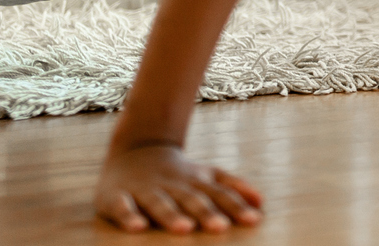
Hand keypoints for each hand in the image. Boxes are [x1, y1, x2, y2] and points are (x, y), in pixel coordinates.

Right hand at [94, 143, 263, 233]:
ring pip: (161, 203)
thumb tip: (261, 202)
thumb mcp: (206, 174)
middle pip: (192, 200)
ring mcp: (146, 190)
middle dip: (206, 213)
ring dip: (172, 215)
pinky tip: (137, 228)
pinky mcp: (117, 196)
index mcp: (196, 181)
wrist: (135, 149)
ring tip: (185, 228)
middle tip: (221, 227)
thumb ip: (233, 187)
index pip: (220, 195)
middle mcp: (173, 185)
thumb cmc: (178, 172)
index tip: (253, 220)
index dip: (236, 207)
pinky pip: (123, 207)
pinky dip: (129, 216)